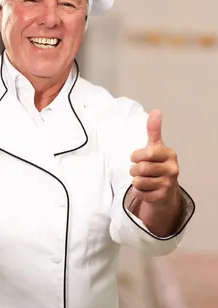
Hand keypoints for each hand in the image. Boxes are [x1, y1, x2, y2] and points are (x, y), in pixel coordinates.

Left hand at [128, 110, 181, 235]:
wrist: (165, 189)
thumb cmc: (156, 164)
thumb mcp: (155, 147)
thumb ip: (153, 130)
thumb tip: (156, 111)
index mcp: (169, 154)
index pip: (147, 153)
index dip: (136, 156)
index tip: (136, 157)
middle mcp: (172, 169)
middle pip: (140, 168)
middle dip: (134, 169)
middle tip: (138, 170)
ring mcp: (169, 183)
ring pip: (138, 181)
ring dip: (135, 181)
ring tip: (142, 179)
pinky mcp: (162, 197)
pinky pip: (140, 193)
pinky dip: (138, 192)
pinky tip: (145, 189)